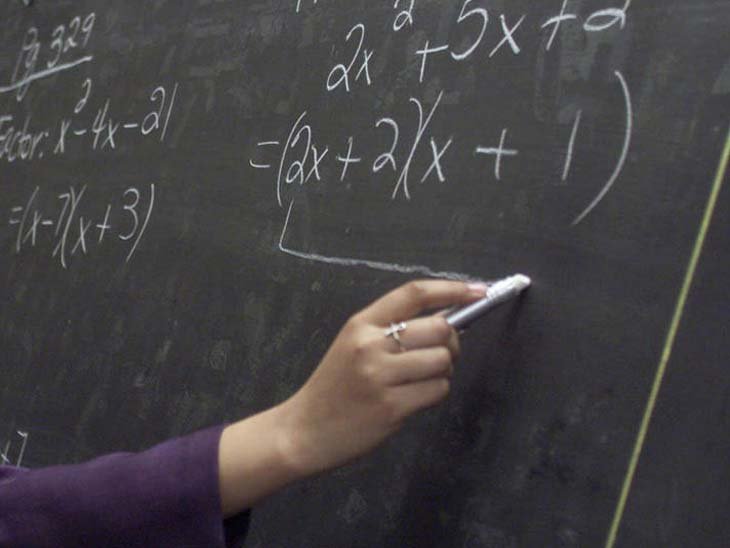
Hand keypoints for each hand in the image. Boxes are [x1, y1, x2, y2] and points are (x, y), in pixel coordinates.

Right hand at [278, 280, 487, 475]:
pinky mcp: (391, 407)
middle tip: (441, 353)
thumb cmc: (334, 386)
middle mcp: (370, 345)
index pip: (414, 294)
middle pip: (438, 327)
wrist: (305, 429)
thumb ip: (391, 329)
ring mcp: (380, 376)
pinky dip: (435, 393)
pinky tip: (414, 398)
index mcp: (361, 323)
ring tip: (422, 380)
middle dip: (451, 342)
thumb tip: (446, 318)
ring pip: (442, 360)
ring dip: (443, 370)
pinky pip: (437, 390)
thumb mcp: (352, 345)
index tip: (477, 290)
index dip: (451, 289)